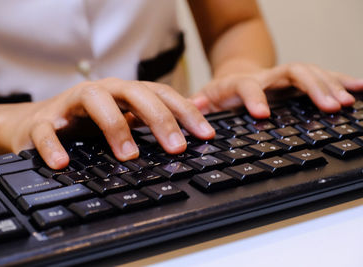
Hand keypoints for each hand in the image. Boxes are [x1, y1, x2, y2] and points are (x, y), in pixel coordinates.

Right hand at [0, 78, 214, 168]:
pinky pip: (46, 131)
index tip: (205, 134)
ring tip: (129, 155)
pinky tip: (62, 164)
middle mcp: (101, 92)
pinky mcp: (42, 123)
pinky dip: (53, 146)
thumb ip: (154, 119)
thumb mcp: (125, 118)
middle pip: (134, 93)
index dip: (185, 111)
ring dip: (114, 126)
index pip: (160, 94)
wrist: (37, 123)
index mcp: (123, 93)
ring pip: (94, 101)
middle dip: (159, 118)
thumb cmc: (87, 123)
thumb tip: (197, 118)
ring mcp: (70, 104)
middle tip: (176, 147)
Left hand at [191, 63, 362, 117]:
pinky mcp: (294, 81)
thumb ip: (197, 106)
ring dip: (329, 85)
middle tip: (329, 107)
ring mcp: (280, 78)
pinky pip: (319, 76)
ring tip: (346, 101)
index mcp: (239, 83)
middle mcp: (264, 77)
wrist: (232, 79)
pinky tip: (357, 88)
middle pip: (290, 72)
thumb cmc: (220, 94)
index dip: (254, 97)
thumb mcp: (204, 100)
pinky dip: (338, 80)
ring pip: (309, 72)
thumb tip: (190, 110)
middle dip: (311, 88)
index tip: (263, 114)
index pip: (247, 85)